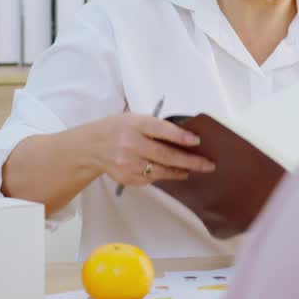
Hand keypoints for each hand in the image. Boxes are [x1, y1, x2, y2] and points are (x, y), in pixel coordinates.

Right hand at [88, 113, 214, 187]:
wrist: (91, 146)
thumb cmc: (118, 128)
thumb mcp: (135, 118)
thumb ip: (157, 126)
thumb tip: (185, 136)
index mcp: (134, 125)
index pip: (160, 130)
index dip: (180, 136)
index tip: (197, 141)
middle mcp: (130, 144)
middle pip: (165, 155)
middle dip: (190, 161)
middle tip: (207, 164)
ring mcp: (127, 164)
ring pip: (161, 171)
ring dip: (180, 171)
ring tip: (193, 169)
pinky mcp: (127, 178)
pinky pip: (152, 179)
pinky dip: (164, 175)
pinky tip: (174, 172)